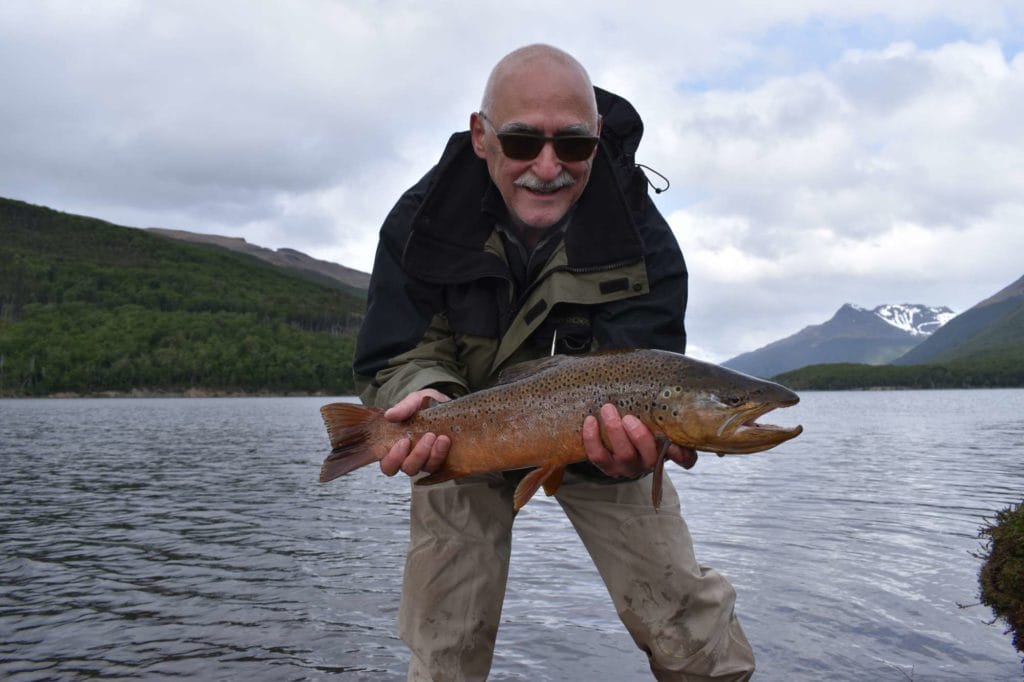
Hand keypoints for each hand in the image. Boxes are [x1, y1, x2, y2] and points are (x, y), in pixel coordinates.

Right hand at [380, 388, 451, 476]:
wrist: (445, 405)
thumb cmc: (425, 405)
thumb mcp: (414, 401)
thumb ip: (403, 408)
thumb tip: (389, 415)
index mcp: (396, 447)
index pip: (388, 464)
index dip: (393, 459)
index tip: (404, 441)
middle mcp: (409, 458)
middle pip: (407, 469)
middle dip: (417, 456)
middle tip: (427, 436)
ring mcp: (426, 461)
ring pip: (425, 468)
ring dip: (432, 454)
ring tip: (438, 436)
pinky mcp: (441, 461)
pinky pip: (439, 465)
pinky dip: (441, 453)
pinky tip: (445, 440)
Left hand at [583, 403, 697, 476]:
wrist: (616, 433)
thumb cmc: (641, 418)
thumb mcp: (655, 415)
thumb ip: (663, 408)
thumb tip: (670, 389)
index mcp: (667, 450)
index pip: (685, 459)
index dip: (682, 454)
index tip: (675, 443)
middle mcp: (649, 463)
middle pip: (649, 457)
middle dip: (639, 437)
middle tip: (629, 418)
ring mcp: (627, 467)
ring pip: (623, 456)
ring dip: (615, 432)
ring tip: (608, 410)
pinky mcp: (607, 467)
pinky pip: (597, 456)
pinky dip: (592, 438)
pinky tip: (590, 420)